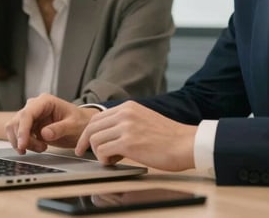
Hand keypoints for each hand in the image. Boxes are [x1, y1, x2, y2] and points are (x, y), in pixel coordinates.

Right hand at [5, 93, 95, 153]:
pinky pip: (18, 135)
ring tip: (42, 148)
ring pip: (14, 129)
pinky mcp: (29, 126)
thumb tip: (44, 134)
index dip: (22, 130)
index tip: (23, 144)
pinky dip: (24, 144)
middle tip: (41, 148)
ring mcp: (30, 116)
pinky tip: (37, 147)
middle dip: (24, 139)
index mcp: (45, 101)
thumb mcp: (74, 126)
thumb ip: (60, 129)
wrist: (81, 126)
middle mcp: (34, 106)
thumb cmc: (79, 122)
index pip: (27, 114)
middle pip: (17, 121)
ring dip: (24, 142)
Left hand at [75, 101, 196, 171]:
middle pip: (92, 127)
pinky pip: (103, 151)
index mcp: (128, 107)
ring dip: (98, 153)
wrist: (186, 143)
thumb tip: (109, 136)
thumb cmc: (169, 137)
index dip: (88, 132)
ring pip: (95, 140)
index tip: (84, 142)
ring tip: (110, 159)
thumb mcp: (144, 119)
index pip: (97, 117)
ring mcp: (126, 127)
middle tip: (82, 152)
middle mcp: (125, 114)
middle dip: (84, 142)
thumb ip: (126, 122)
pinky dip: (104, 159)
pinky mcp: (128, 143)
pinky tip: (114, 162)